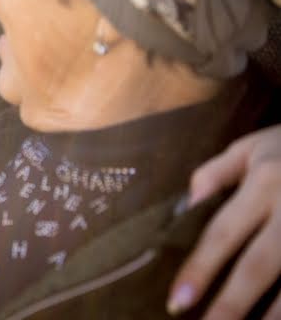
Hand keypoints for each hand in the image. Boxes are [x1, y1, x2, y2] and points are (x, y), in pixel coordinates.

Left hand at [168, 124, 280, 318]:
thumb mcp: (255, 146)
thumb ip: (217, 172)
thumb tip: (187, 202)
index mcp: (265, 182)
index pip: (223, 232)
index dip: (200, 269)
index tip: (177, 301)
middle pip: (259, 266)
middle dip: (232, 303)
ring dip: (274, 316)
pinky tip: (280, 319)